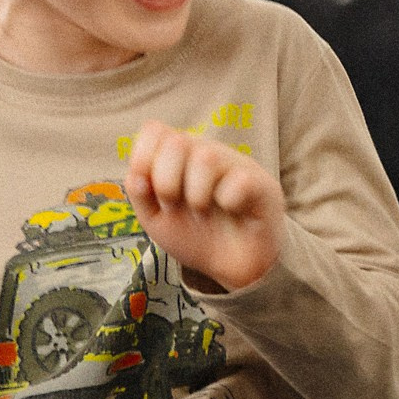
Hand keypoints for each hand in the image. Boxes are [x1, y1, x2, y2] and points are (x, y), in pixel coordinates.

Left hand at [126, 121, 287, 292]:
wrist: (231, 268)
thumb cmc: (195, 236)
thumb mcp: (156, 219)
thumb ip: (139, 194)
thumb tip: (136, 174)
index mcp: (180, 157)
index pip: (155, 131)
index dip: (143, 157)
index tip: (149, 191)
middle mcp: (207, 152)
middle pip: (177, 141)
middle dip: (166, 182)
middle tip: (175, 206)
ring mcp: (236, 165)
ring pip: (207, 157)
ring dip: (196, 195)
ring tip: (202, 211)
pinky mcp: (262, 184)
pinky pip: (238, 181)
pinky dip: (228, 202)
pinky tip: (232, 210)